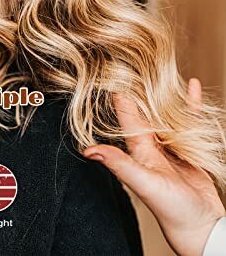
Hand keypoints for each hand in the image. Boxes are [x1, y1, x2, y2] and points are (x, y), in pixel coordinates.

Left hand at [83, 78, 224, 255]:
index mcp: (138, 147)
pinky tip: (190, 86)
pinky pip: (189, 119)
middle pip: (144, 109)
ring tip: (158, 69)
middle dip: (138, 88)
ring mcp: (170, 144)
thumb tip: (87, 151)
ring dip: (162, 93)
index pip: (126, 114)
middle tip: (133, 62)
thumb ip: (118, 164)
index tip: (111, 70)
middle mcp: (150, 143)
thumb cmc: (170, 208)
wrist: (200, 225)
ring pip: (164, 112)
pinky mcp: (189, 147)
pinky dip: (189, 103)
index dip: (119, 93)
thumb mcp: (142, 183)